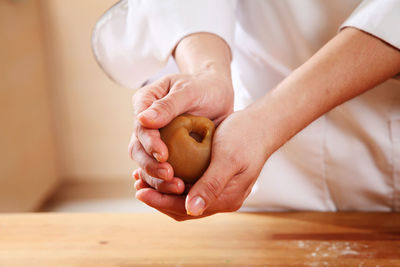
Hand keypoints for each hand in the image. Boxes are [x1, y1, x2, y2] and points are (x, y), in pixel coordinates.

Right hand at [129, 69, 233, 190]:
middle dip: (151, 166)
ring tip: (177, 188)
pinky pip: (162, 169)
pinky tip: (177, 193)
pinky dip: (167, 182)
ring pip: (147, 163)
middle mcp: (145, 123)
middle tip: (170, 177)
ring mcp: (155, 138)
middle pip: (138, 149)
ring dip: (158, 179)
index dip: (149, 143)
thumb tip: (142, 120)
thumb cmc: (204, 86)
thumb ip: (168, 105)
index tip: (164, 156)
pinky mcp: (168, 151)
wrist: (217, 94)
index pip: (140, 126)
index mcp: (144, 103)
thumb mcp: (189, 90)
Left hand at [134, 104, 270, 220]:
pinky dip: (173, 181)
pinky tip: (161, 170)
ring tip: (143, 179)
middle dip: (158, 199)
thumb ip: (211, 185)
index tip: (140, 192)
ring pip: (184, 199)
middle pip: (183, 208)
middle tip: (137, 185)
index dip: (160, 202)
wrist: (261, 125)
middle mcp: (222, 199)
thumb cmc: (245, 137)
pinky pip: (190, 186)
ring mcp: (219, 190)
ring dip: (163, 191)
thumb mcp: (227, 159)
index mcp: (226, 199)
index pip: (186, 209)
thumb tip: (192, 209)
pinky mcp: (215, 179)